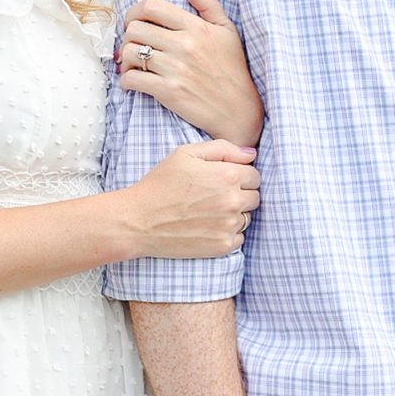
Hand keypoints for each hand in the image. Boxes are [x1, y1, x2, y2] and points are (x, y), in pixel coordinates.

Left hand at [117, 0, 264, 146]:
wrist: (239, 110)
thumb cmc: (233, 69)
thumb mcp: (227, 30)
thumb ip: (207, 2)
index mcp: (196, 27)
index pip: (151, 6)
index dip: (134, 11)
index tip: (135, 20)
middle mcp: (184, 45)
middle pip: (134, 28)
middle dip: (128, 36)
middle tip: (134, 45)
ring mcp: (175, 69)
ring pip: (129, 52)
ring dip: (124, 59)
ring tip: (132, 64)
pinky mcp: (168, 92)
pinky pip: (132, 79)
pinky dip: (126, 80)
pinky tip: (134, 82)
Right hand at [126, 141, 259, 259]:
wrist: (139, 221)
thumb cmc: (161, 183)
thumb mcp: (186, 154)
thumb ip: (222, 149)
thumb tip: (251, 154)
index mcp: (228, 175)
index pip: (254, 174)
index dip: (239, 174)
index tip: (221, 179)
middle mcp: (233, 201)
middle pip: (255, 196)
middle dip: (240, 193)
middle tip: (214, 195)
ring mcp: (229, 225)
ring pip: (248, 216)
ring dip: (235, 213)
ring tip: (208, 211)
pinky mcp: (222, 246)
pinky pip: (239, 237)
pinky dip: (228, 232)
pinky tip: (208, 226)